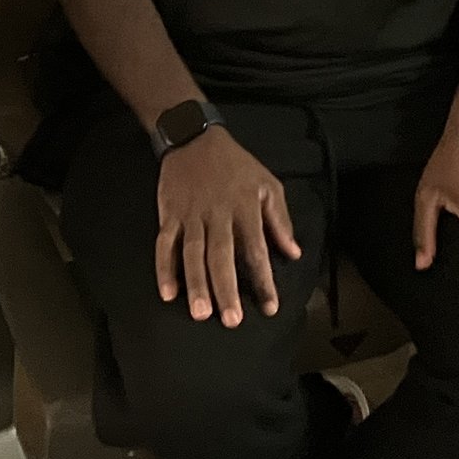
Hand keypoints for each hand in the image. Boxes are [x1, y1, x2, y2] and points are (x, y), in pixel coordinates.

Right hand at [154, 128, 300, 327]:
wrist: (194, 138)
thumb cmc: (236, 165)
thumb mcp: (267, 184)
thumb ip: (280, 220)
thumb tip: (294, 253)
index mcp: (245, 207)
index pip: (256, 249)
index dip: (263, 280)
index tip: (270, 307)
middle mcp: (218, 213)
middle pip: (222, 255)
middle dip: (226, 288)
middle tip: (231, 320)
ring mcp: (191, 214)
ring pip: (192, 252)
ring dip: (196, 283)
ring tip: (200, 313)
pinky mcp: (169, 214)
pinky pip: (165, 244)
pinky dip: (164, 268)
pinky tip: (167, 292)